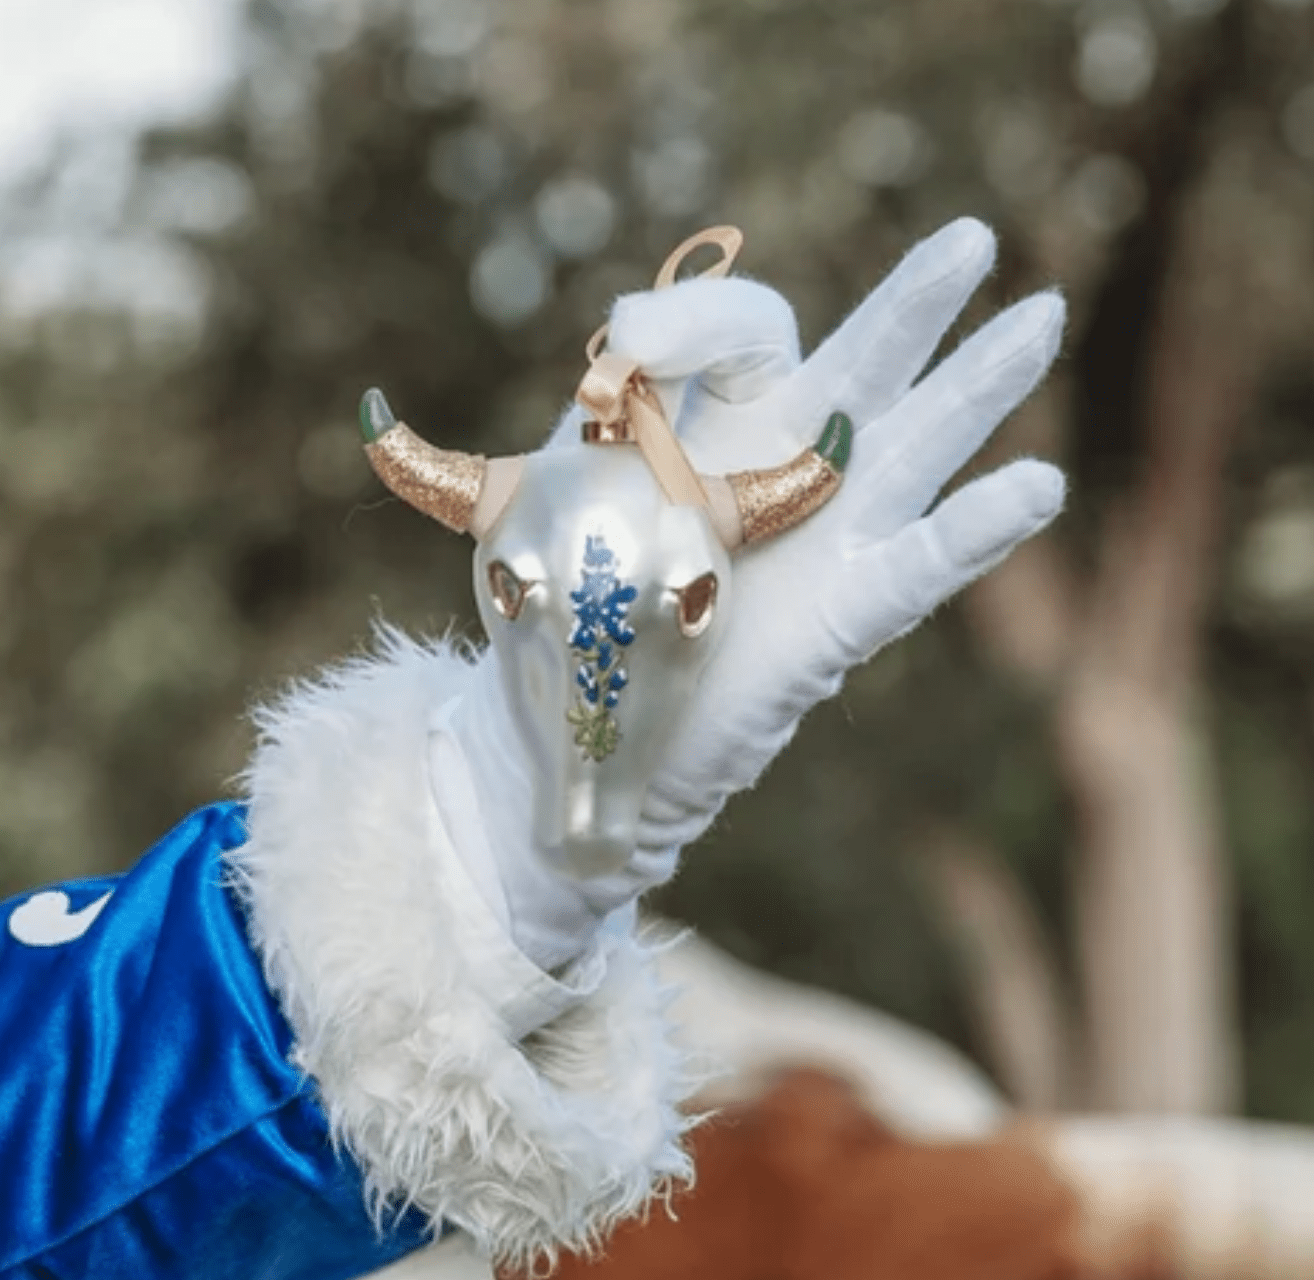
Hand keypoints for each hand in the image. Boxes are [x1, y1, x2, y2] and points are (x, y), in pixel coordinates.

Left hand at [589, 218, 1065, 897]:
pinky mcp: (845, 616)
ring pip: (918, 444)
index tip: (629, 347)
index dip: (696, 320)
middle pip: (864, 362)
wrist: (581, 726)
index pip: (745, 330)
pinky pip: (919, 568)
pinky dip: (974, 530)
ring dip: (978, 385)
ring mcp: (829, 535)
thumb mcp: (550, 506)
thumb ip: (583, 435)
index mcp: (719, 418)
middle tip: (970, 241)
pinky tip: (1037, 485)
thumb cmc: (568, 605)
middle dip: (913, 303)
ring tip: (1041, 317)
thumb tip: (603, 369)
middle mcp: (789, 461)